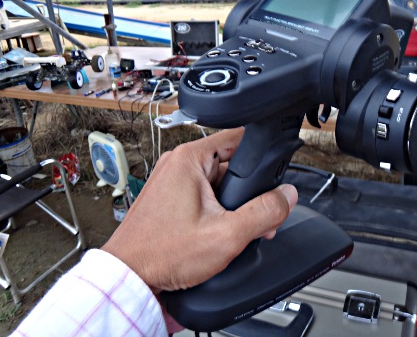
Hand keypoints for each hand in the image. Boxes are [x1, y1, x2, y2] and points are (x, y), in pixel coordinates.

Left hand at [101, 128, 297, 292]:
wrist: (129, 278)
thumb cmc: (162, 254)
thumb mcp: (226, 234)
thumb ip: (263, 212)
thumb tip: (286, 196)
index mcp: (189, 159)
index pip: (238, 138)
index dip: (261, 155)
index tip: (274, 171)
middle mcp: (177, 164)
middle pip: (230, 165)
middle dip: (248, 191)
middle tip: (257, 217)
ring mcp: (171, 181)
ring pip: (217, 183)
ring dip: (232, 204)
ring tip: (235, 230)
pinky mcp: (169, 198)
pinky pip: (202, 195)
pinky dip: (215, 210)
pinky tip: (219, 232)